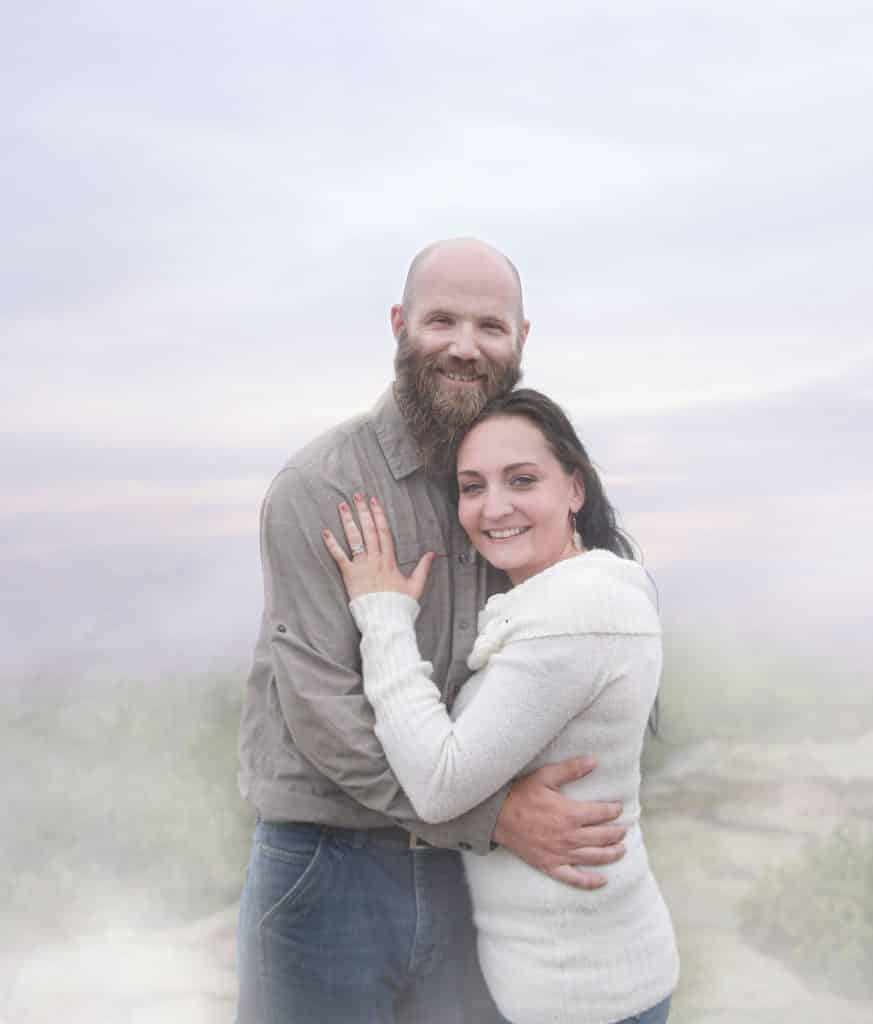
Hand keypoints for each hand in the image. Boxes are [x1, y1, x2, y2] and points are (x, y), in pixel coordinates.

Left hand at [322, 493, 434, 601]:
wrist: (386, 620)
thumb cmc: (400, 606)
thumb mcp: (416, 586)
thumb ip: (423, 568)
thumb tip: (432, 554)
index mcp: (390, 561)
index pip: (384, 532)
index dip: (379, 515)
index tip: (375, 501)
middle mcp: (376, 560)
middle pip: (369, 530)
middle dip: (363, 511)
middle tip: (357, 496)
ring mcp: (362, 567)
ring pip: (355, 539)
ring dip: (348, 521)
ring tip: (341, 506)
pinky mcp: (350, 576)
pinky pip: (339, 557)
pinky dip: (332, 544)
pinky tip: (325, 532)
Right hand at [493, 757, 625, 889]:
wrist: (497, 817)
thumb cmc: (521, 795)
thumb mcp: (545, 777)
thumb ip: (570, 769)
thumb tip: (593, 760)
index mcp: (571, 814)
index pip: (602, 814)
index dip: (613, 810)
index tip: (618, 808)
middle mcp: (570, 836)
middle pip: (603, 837)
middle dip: (617, 833)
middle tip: (623, 830)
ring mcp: (561, 853)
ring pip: (594, 857)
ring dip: (612, 854)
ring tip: (621, 850)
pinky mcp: (551, 865)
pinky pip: (575, 878)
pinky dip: (590, 882)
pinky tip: (603, 880)